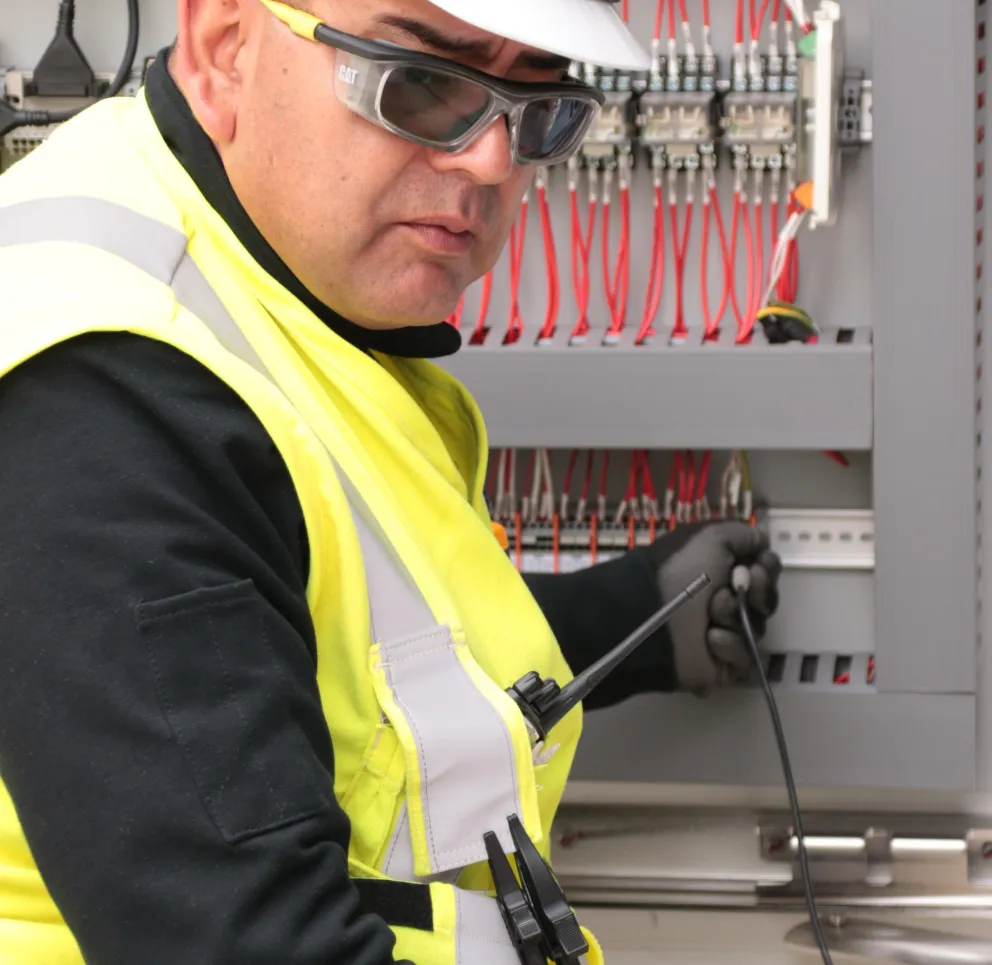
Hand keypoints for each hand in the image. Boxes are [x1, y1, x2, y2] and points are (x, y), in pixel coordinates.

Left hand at [646, 521, 781, 695]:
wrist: (654, 614)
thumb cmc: (681, 571)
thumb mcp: (710, 537)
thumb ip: (742, 534)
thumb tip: (763, 540)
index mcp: (719, 572)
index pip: (763, 572)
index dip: (768, 568)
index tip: (760, 565)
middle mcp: (724, 601)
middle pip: (766, 600)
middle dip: (759, 590)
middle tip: (741, 585)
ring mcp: (724, 634)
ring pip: (757, 627)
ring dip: (735, 614)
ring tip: (711, 614)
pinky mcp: (723, 665)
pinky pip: (745, 656)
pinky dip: (730, 645)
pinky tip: (710, 638)